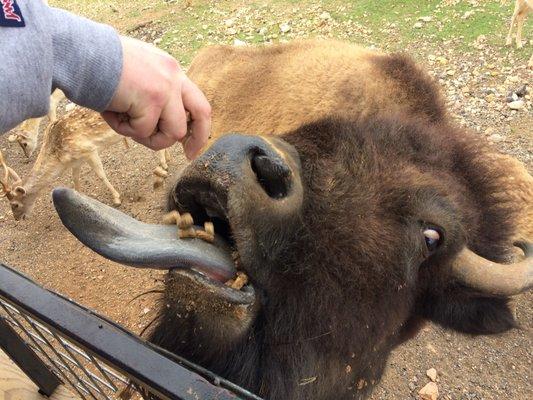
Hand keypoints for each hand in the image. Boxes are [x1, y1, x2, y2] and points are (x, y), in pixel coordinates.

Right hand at [102, 36, 210, 158]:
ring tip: (124, 123)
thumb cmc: (97, 67)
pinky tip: (110, 112)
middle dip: (197, 138)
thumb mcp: (135, 77)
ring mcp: (165, 87)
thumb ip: (152, 96)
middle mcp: (173, 75)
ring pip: (173, 132)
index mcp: (170, 69)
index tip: (190, 143)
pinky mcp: (152, 99)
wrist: (77, 53)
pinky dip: (124, 130)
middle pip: (203, 113)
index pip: (196, 100)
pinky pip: (144, 132)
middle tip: (189, 155)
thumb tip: (160, 127)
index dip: (198, 125)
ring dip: (147, 137)